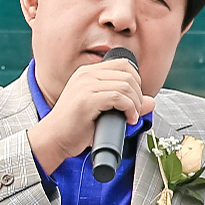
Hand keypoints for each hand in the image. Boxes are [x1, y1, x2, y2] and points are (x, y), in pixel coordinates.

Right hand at [28, 56, 156, 169]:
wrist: (53, 139)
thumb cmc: (75, 128)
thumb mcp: (102, 110)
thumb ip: (124, 102)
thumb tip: (151, 101)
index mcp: (87, 73)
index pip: (123, 65)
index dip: (136, 82)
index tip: (133, 100)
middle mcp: (85, 75)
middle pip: (128, 73)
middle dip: (138, 94)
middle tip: (134, 111)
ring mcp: (85, 86)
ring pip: (126, 85)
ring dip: (135, 103)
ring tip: (131, 117)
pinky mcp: (86, 100)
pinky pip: (119, 97)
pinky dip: (130, 109)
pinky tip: (128, 120)